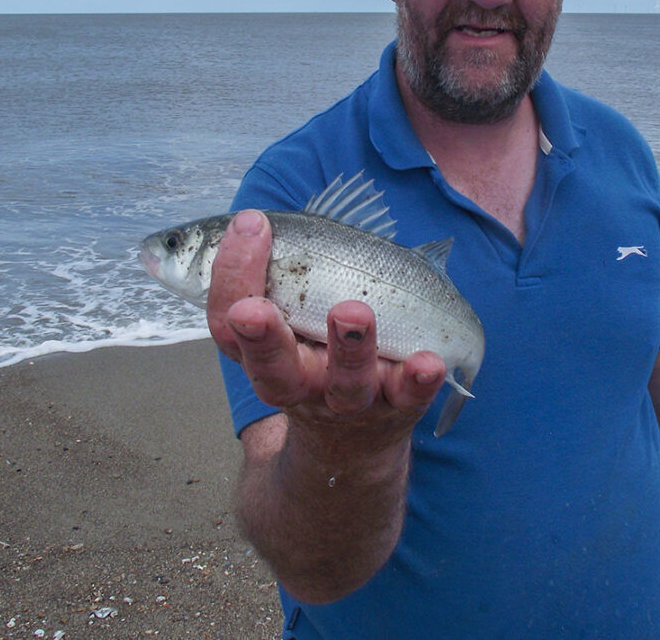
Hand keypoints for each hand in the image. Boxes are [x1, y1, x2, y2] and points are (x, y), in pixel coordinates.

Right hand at [206, 209, 446, 441]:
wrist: (352, 436)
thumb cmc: (313, 353)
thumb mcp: (286, 320)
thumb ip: (272, 276)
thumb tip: (252, 223)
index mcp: (264, 356)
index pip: (231, 324)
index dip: (233, 275)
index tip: (250, 225)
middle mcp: (300, 381)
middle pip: (274, 367)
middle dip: (263, 337)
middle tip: (255, 311)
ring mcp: (351, 398)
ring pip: (347, 381)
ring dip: (350, 347)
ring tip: (353, 311)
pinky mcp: (398, 404)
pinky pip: (409, 396)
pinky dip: (418, 379)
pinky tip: (428, 361)